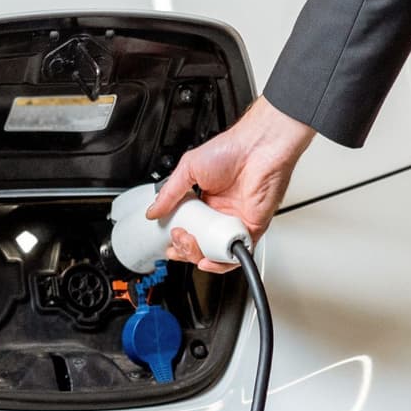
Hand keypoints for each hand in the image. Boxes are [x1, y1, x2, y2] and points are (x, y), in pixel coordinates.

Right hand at [144, 98, 315, 273]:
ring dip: (199, 256)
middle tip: (178, 239)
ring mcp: (235, 222)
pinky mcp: (251, 228)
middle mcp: (221, 213)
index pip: (189, 227)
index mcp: (206, 200)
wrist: (257, 148)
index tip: (169, 240)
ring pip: (216, 252)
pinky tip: (209, 258)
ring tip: (191, 246)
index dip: (178, 238)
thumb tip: (153, 211)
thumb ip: (169, 192)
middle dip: (185, 248)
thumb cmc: (231, 150)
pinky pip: (236, 253)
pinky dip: (221, 262)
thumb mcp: (188, 168)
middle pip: (200, 243)